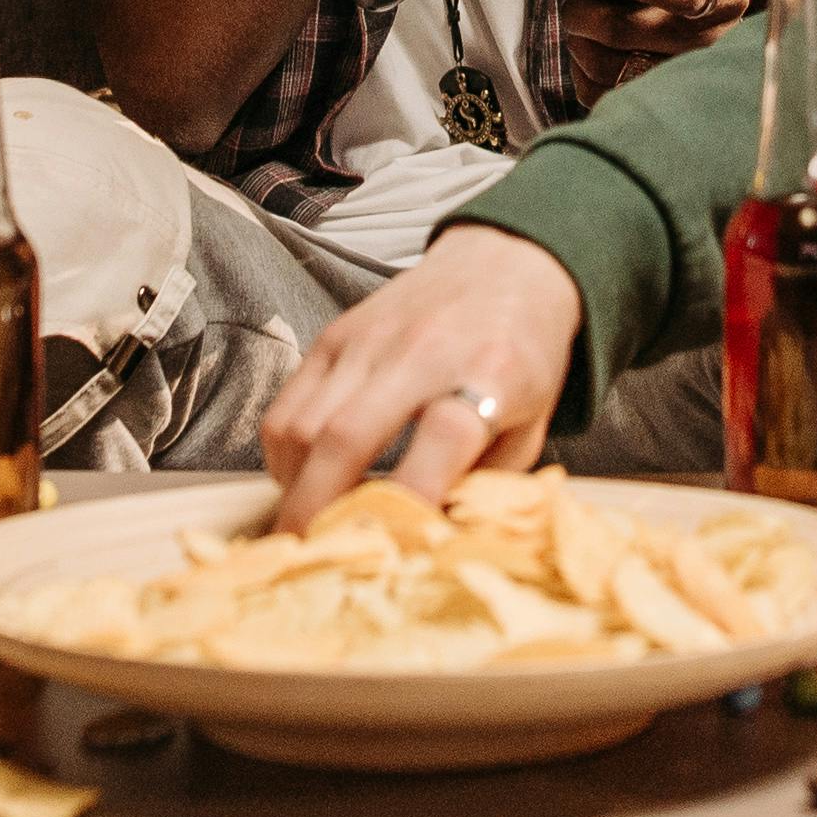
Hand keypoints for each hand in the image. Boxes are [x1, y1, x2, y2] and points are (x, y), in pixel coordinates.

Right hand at [260, 223, 582, 525]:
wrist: (505, 262)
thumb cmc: (524, 355)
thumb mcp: (532, 424)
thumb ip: (489, 482)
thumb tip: (438, 544)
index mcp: (489, 373)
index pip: (442, 439)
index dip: (412, 503)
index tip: (397, 551)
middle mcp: (422, 352)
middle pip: (344, 437)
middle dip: (317, 510)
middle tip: (313, 554)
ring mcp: (369, 340)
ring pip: (302, 424)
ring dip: (296, 484)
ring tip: (312, 517)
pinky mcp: (336, 333)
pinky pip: (287, 403)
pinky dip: (284, 452)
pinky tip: (304, 474)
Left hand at [561, 0, 744, 101]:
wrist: (706, 40)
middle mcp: (709, 44)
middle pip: (630, 32)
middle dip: (586, 11)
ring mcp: (682, 79)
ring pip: (610, 66)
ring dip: (582, 42)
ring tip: (584, 24)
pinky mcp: (653, 104)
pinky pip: (601, 92)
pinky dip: (583, 69)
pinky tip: (592, 50)